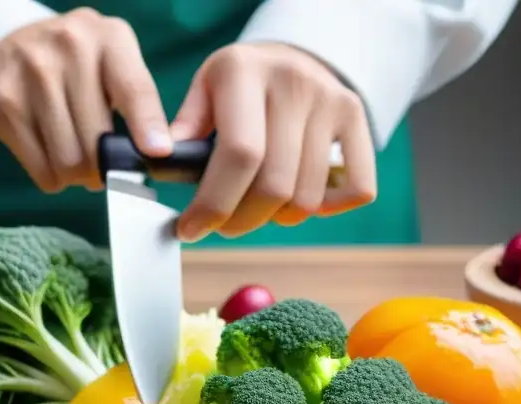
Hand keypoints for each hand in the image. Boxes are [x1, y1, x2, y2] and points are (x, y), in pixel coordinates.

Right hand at [0, 8, 170, 192]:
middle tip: (100, 167)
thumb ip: (134, 98)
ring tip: (74, 159)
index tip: (157, 153)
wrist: (5, 41)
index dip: (147, 125)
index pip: (134, 88)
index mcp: (109, 38)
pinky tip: (50, 157)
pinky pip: (41, 169)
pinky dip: (52, 177)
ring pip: (68, 162)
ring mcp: (34, 76)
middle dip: (103, 169)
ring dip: (76, 176)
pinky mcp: (6, 104)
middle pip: (97, 143)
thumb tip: (149, 155)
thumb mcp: (110, 58)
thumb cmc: (72, 60)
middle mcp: (71, 50)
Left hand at [171, 43, 377, 241]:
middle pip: (274, 185)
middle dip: (240, 221)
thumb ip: (184, 127)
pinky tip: (295, 198)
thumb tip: (163, 158)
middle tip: (221, 224)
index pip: (239, 155)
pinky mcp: (357, 117)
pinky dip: (325, 210)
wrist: (287, 58)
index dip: (214, 204)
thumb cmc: (237, 86)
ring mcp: (331, 99)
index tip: (191, 229)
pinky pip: (355, 189)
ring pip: (307, 198)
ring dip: (275, 218)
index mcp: (244, 72)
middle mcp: (293, 81)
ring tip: (255, 204)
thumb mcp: (203, 91)